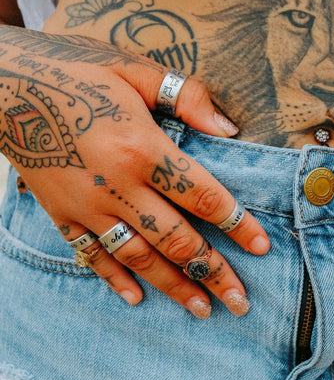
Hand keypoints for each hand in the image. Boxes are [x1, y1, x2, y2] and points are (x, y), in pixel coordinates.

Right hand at [0, 26, 268, 317]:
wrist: (3, 84)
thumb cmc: (76, 71)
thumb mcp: (135, 70)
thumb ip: (187, 97)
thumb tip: (229, 129)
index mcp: (142, 148)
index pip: (202, 196)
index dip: (237, 224)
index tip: (262, 247)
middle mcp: (116, 186)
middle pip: (175, 240)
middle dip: (213, 272)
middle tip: (240, 301)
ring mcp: (86, 206)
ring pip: (138, 257)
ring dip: (173, 286)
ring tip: (202, 309)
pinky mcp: (61, 214)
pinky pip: (90, 256)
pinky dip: (114, 279)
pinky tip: (136, 298)